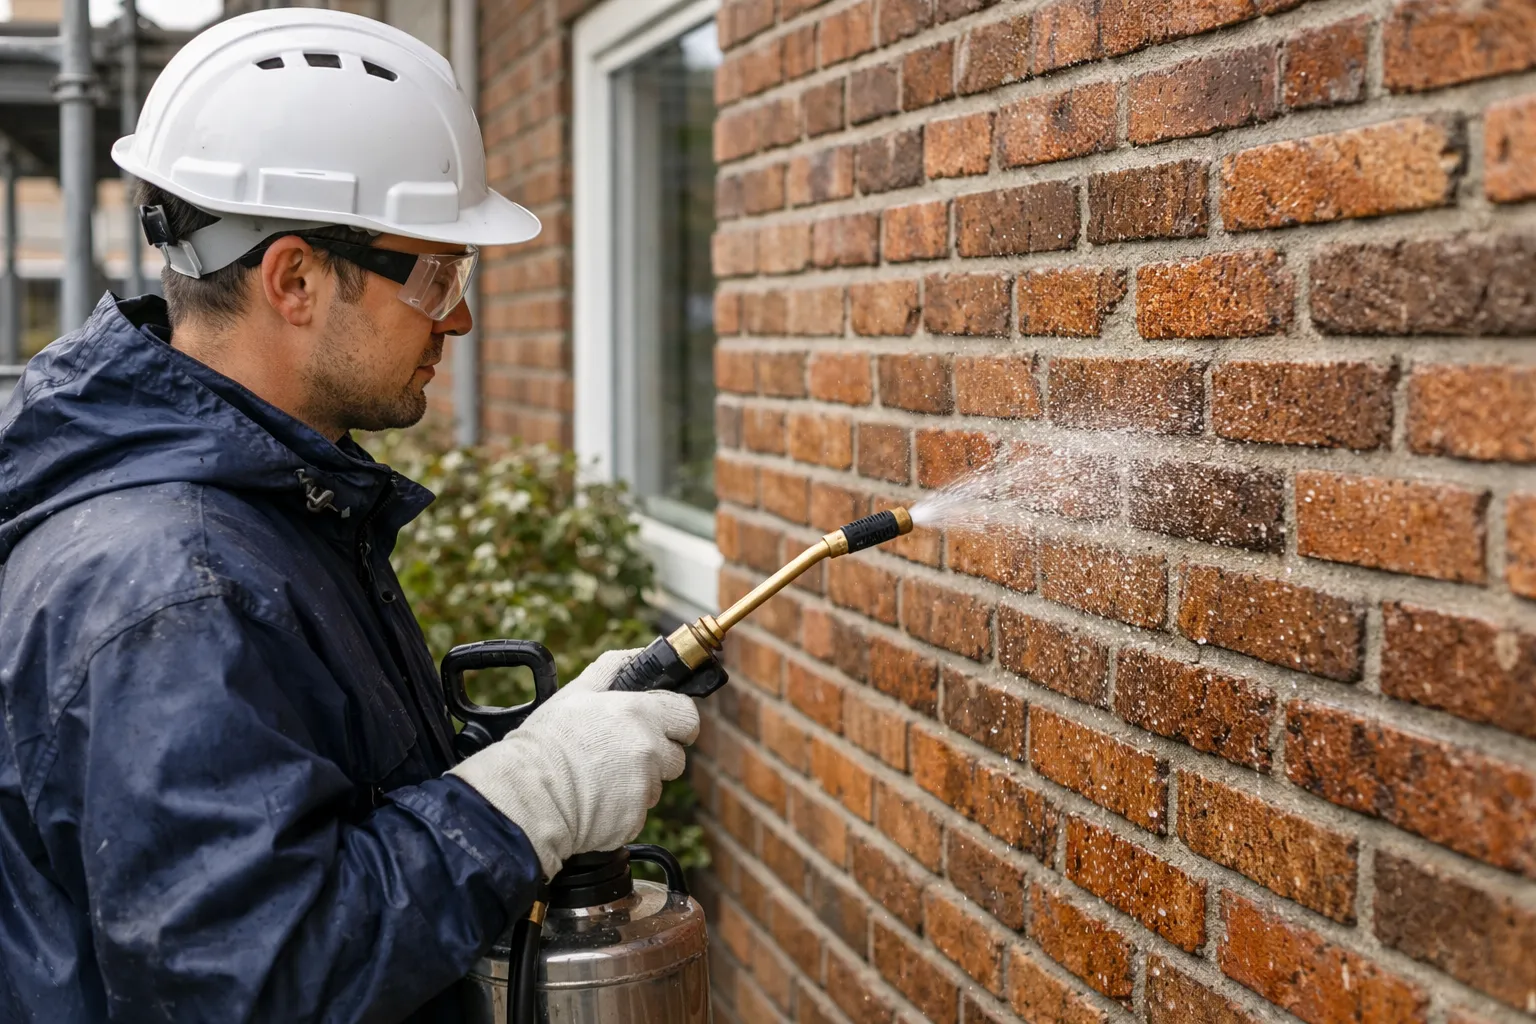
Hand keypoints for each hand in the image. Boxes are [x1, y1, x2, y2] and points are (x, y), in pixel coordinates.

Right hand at [448, 649, 699, 877]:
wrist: (527, 796)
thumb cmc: (547, 742)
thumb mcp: (576, 692)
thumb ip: (613, 668)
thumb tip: (638, 653)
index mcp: (640, 715)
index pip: (687, 716)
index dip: (677, 721)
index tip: (664, 726)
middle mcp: (649, 751)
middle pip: (676, 755)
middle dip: (658, 755)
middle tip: (622, 754)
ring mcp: (644, 788)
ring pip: (656, 786)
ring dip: (638, 783)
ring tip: (600, 778)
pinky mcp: (634, 820)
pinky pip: (638, 812)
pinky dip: (622, 809)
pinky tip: (596, 800)